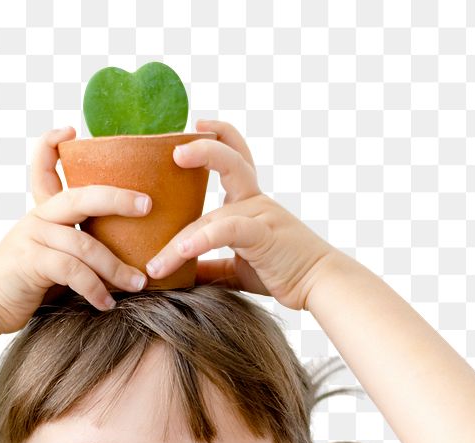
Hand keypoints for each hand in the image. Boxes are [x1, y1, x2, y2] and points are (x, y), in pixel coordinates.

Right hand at [0, 126, 151, 337]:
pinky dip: (94, 289)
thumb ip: (75, 248)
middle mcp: (37, 218)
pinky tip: (106, 303)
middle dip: (117, 199)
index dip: (50, 145)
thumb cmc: (25, 285)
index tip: (68, 129)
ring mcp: (33, 238)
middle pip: (80, 197)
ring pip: (84, 243)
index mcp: (43, 213)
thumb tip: (122, 252)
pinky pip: (72, 270)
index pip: (43, 168)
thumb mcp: (50, 258)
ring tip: (138, 283)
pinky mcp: (30, 262)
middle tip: (147, 205)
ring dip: (116, 267)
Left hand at [143, 119, 338, 311]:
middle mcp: (256, 202)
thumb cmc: (284, 272)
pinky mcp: (263, 235)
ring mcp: (261, 215)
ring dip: (180, 239)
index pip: (236, 158)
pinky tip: (180, 254)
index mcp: (251, 203)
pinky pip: (227, 231)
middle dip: (203, 149)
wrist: (320, 285)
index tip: (197, 125)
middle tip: (175, 151)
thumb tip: (181, 271)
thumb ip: (211, 265)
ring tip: (155, 261)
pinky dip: (201, 240)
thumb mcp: (238, 268)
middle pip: (231, 161)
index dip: (218, 136)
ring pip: (215, 212)